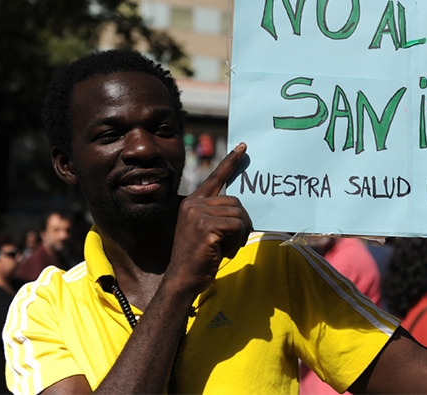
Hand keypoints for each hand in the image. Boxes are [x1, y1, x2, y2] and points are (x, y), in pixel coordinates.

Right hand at [168, 143, 252, 294]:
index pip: (215, 177)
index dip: (231, 162)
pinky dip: (236, 241)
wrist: (183, 278)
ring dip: (239, 235)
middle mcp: (194, 204)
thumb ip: (217, 214)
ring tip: (225, 247)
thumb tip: (241, 207)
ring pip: (239, 215)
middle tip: (232, 241)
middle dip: (241, 223)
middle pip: (236, 202)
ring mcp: (198, 215)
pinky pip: (237, 226)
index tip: (243, 147)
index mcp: (193, 202)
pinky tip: (223, 251)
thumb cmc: (199, 257)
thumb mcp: (205, 229)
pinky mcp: (206, 227)